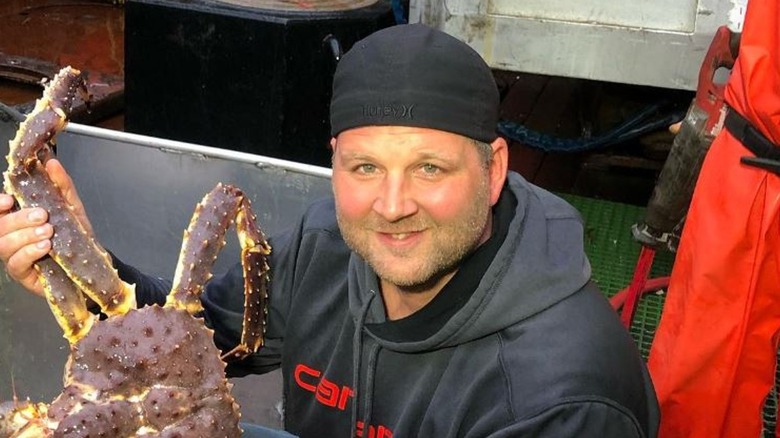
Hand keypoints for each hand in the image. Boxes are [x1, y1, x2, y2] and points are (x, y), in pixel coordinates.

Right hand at [0, 159, 93, 296]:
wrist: (89, 261)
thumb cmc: (74, 233)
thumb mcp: (70, 206)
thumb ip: (61, 185)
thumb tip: (52, 162)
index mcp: (17, 217)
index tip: (9, 199)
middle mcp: (10, 236)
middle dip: (18, 219)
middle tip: (42, 216)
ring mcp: (13, 255)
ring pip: (3, 244)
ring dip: (24, 236)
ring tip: (47, 232)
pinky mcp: (22, 273)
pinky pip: (15, 264)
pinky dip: (29, 252)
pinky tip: (45, 247)